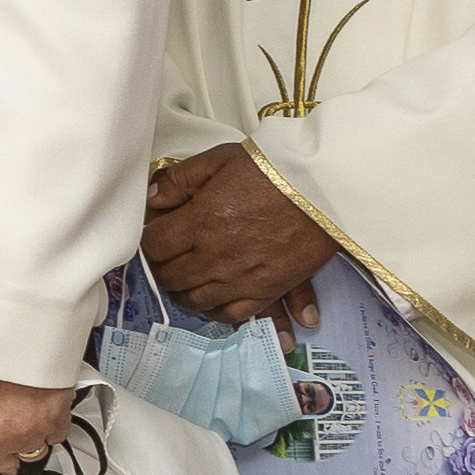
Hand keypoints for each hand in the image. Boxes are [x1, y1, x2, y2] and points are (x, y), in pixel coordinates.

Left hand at [142, 147, 335, 329]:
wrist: (326, 186)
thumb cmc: (274, 170)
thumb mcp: (219, 161)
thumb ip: (179, 181)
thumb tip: (151, 199)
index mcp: (201, 222)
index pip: (155, 246)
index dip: (148, 242)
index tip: (153, 237)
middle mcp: (217, 255)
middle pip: (172, 276)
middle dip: (163, 268)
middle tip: (165, 259)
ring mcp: (243, 277)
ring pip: (198, 299)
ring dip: (184, 293)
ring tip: (184, 283)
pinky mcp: (269, 289)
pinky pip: (235, 314)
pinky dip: (219, 312)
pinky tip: (214, 304)